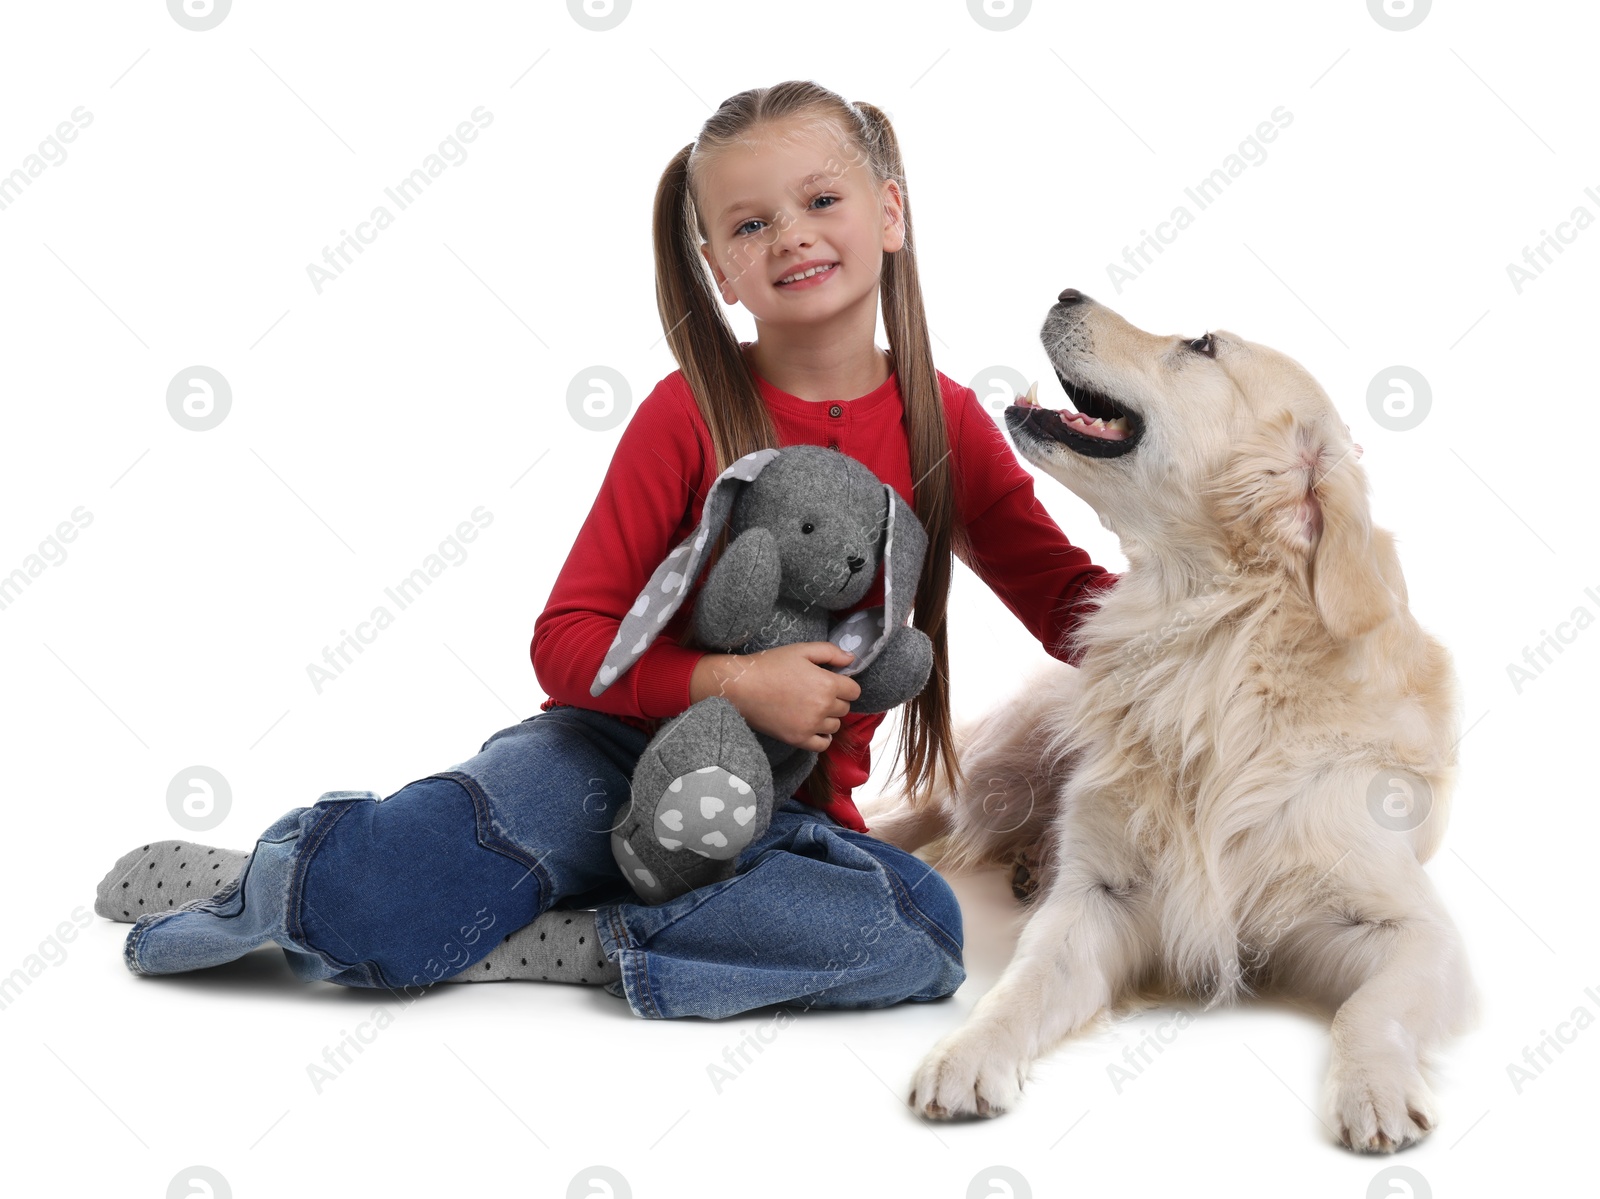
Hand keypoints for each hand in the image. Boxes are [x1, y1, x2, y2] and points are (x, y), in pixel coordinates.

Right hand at [691, 642, 861, 752]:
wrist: (740, 687)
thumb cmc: (770, 665)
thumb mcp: (801, 650)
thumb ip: (830, 652)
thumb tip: (851, 659)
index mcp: (827, 683)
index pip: (854, 691)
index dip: (845, 685)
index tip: (832, 682)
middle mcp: (823, 707)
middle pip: (845, 708)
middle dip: (835, 700)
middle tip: (816, 692)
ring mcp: (811, 726)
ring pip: (835, 725)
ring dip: (828, 717)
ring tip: (810, 707)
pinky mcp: (798, 739)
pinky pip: (822, 744)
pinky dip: (822, 736)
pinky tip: (813, 726)